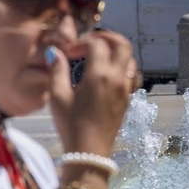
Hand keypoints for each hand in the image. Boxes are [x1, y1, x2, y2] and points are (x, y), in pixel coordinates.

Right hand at [53, 30, 135, 157]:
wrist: (90, 151)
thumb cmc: (71, 125)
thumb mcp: (58, 97)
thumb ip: (57, 71)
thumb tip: (56, 53)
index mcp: (99, 75)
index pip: (96, 44)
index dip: (81, 43)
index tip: (68, 53)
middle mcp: (117, 78)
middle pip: (122, 43)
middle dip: (106, 37)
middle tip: (89, 42)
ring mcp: (126, 88)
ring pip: (130, 58)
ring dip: (115, 51)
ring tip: (98, 57)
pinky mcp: (128, 98)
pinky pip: (132, 74)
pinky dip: (122, 66)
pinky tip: (107, 75)